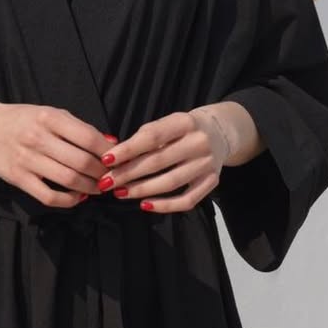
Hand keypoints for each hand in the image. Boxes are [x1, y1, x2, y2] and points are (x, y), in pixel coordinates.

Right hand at [0, 96, 113, 207]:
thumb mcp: (49, 113)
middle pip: (82, 162)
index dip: (108, 152)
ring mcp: (27, 160)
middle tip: (111, 177)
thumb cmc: (22, 119)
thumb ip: (77, 127)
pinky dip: (69, 200)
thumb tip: (110, 143)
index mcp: (49, 117)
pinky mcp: (18, 178)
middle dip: (103, 173)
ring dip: (90, 188)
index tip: (116, 159)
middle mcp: (38, 138)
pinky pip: (49, 196)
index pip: (89, 138)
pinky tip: (78, 196)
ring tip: (99, 187)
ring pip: (69, 180)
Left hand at [98, 108, 233, 212]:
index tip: (106, 160)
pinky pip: (187, 200)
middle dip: (128, 174)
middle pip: (158, 162)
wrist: (220, 131)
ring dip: (141, 190)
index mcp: (185, 122)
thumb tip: (116, 158)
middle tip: (107, 182)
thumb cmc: (183, 129)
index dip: (127, 149)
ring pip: (170, 182)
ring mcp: (207, 163)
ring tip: (120, 193)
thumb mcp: (167, 123)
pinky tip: (145, 204)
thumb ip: (145, 137)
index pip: (152, 137)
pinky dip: (165, 206)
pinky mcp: (212, 181)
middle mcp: (199, 142)